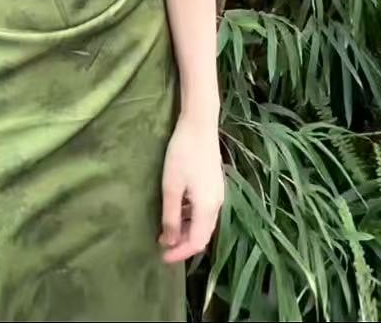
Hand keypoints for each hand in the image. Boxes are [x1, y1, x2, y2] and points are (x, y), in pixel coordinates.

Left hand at [158, 111, 224, 263]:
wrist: (200, 124)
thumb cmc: (182, 154)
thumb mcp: (171, 186)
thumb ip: (170, 216)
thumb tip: (168, 241)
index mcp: (208, 208)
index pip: (197, 242)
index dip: (180, 253)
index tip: (162, 257)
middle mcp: (217, 204)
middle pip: (203, 235)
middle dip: (183, 244)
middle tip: (163, 246)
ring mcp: (218, 193)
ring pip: (204, 222)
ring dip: (186, 230)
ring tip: (166, 231)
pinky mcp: (214, 184)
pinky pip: (204, 210)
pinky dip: (191, 217)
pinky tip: (177, 211)